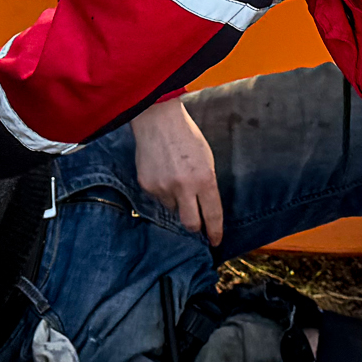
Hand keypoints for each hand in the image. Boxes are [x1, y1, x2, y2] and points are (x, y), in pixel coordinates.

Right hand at [132, 97, 223, 244]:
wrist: (157, 120)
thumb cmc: (187, 136)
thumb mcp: (207, 159)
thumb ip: (206, 184)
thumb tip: (204, 208)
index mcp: (205, 179)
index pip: (212, 215)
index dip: (215, 232)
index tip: (215, 241)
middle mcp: (184, 187)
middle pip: (190, 223)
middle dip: (194, 227)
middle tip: (196, 223)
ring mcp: (163, 187)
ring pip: (172, 209)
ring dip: (176, 201)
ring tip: (174, 179)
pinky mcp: (146, 185)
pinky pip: (157, 198)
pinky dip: (162, 190)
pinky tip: (161, 172)